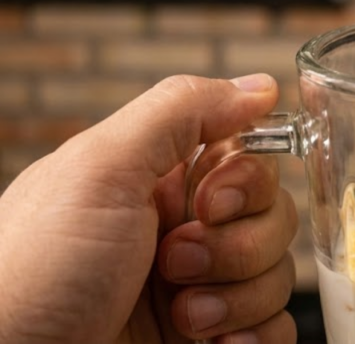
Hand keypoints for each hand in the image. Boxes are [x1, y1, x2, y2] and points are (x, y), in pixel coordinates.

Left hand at [0, 74, 298, 343]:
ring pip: (277, 273)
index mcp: (157, 181)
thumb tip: (260, 85)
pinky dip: (257, 334)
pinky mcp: (212, 339)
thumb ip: (181, 111)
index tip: (211, 203)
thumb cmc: (27, 278)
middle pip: (273, 215)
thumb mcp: (98, 171)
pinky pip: (275, 328)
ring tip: (181, 316)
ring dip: (239, 296)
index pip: (248, 157)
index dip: (248, 180)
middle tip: (174, 262)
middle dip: (239, 244)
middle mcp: (182, 232)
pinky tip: (215, 341)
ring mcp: (199, 290)